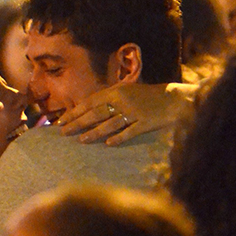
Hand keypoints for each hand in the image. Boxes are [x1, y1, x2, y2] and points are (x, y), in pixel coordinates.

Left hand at [56, 83, 195, 145]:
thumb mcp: (126, 92)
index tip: (61, 120)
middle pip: (96, 113)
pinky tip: (108, 144)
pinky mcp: (146, 123)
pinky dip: (119, 137)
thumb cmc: (147, 96)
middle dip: (78, 122)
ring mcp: (135, 112)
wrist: (174, 99)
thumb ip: (108, 100)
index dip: (75, 111)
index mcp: (116, 91)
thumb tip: (86, 112)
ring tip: (80, 140)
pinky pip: (130, 131)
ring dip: (94, 132)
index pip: (90, 102)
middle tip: (63, 132)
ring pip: (110, 123)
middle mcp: (123, 100)